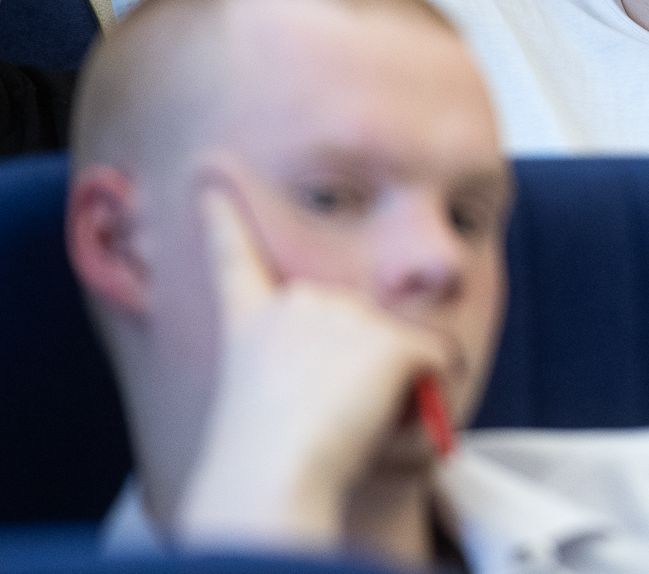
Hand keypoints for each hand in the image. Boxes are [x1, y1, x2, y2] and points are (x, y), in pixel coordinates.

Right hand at [175, 183, 452, 552]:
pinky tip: (387, 416)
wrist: (268, 475)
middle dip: (362, 369)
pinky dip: (431, 394)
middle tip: (324, 418)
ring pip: (400, 349)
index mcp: (250, 319)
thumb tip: (343, 380)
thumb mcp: (261, 406)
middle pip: (360, 330)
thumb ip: (297, 373)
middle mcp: (299, 301)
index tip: (210, 174)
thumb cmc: (256, 464)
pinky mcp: (391, 337)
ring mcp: (348, 313)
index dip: (223, 213)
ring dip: (390, 386)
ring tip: (344, 423)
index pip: (233, 254)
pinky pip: (438, 365)